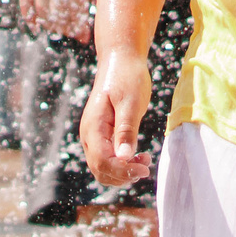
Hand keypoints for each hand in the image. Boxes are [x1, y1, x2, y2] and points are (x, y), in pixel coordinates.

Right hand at [18, 0, 96, 42]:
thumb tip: (98, 4)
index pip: (79, 9)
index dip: (82, 25)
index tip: (85, 36)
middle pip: (61, 14)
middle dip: (68, 29)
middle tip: (74, 35)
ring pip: (44, 12)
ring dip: (52, 26)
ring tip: (60, 31)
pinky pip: (26, 3)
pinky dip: (31, 17)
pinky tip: (37, 26)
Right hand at [80, 50, 151, 186]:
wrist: (121, 61)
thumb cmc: (128, 78)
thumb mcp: (131, 103)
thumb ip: (126, 131)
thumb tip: (124, 158)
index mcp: (93, 127)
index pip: (102, 161)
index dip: (122, 171)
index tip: (144, 169)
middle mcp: (88, 135)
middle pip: (100, 169)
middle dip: (123, 175)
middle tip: (146, 167)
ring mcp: (93, 136)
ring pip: (103, 168)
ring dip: (123, 172)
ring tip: (144, 161)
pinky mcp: (101, 136)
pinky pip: (107, 159)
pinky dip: (122, 165)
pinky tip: (138, 157)